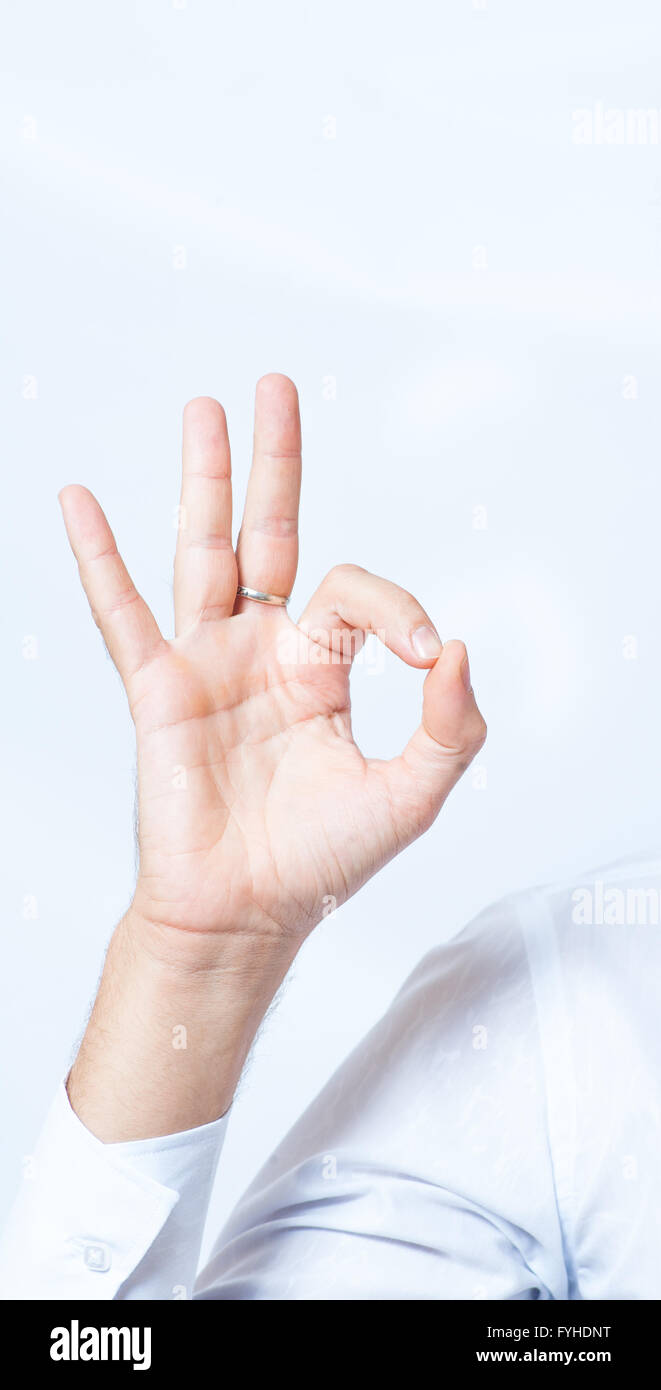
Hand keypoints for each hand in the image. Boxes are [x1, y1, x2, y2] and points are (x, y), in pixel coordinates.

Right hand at [60, 376, 485, 960]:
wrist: (248, 914)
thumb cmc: (321, 861)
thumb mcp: (413, 792)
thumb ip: (449, 725)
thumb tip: (456, 649)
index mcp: (321, 669)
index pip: (357, 593)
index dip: (397, 605)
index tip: (424, 652)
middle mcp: (263, 651)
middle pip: (270, 532)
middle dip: (275, 461)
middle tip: (277, 386)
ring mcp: (206, 663)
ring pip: (203, 550)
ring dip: (203, 479)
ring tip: (204, 407)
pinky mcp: (158, 688)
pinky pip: (121, 612)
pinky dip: (98, 557)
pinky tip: (78, 498)